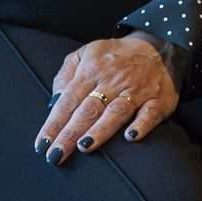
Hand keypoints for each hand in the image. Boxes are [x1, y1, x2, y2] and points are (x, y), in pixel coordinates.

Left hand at [37, 34, 179, 164]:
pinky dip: (142, 125)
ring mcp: (137, 90)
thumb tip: (54, 102)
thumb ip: (66, 75)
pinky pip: (150, 113)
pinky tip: (131, 137)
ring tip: (85, 146)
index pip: (68, 100)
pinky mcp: (159, 99)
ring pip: (116, 111)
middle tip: (56, 154)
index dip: (54, 123)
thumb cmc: (115, 56)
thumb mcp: (85, 53)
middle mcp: (113, 81)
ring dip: (101, 129)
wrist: (158, 45)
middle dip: (70, 133)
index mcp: (92, 70)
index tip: (42, 145)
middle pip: (89, 109)